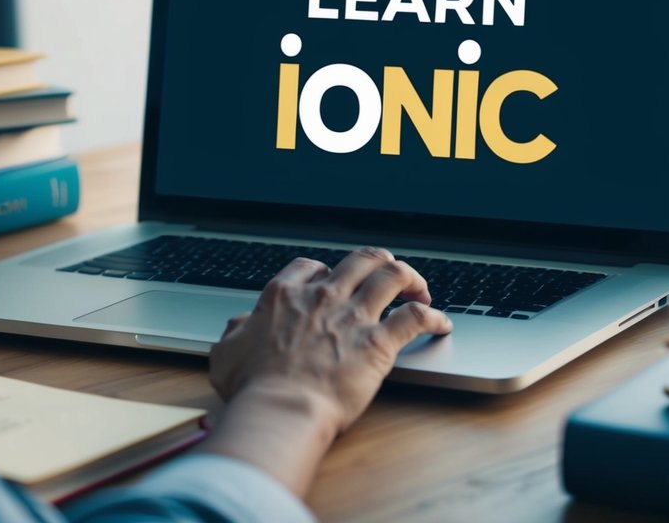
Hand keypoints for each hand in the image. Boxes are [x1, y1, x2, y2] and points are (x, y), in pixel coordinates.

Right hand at [199, 247, 452, 494]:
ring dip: (411, 277)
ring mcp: (353, 317)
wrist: (281, 409)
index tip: (332, 282)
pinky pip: (416, 318)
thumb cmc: (252, 387)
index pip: (311, 266)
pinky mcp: (379, 343)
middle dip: (377, 260)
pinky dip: (434, 317)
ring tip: (420, 288)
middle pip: (359, 259)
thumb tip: (241, 325)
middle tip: (386, 271)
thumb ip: (235, 332)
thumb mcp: (226, 353)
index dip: (325, 271)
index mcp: (285, 295)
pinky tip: (442, 324)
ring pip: (392, 275)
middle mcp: (323, 297)